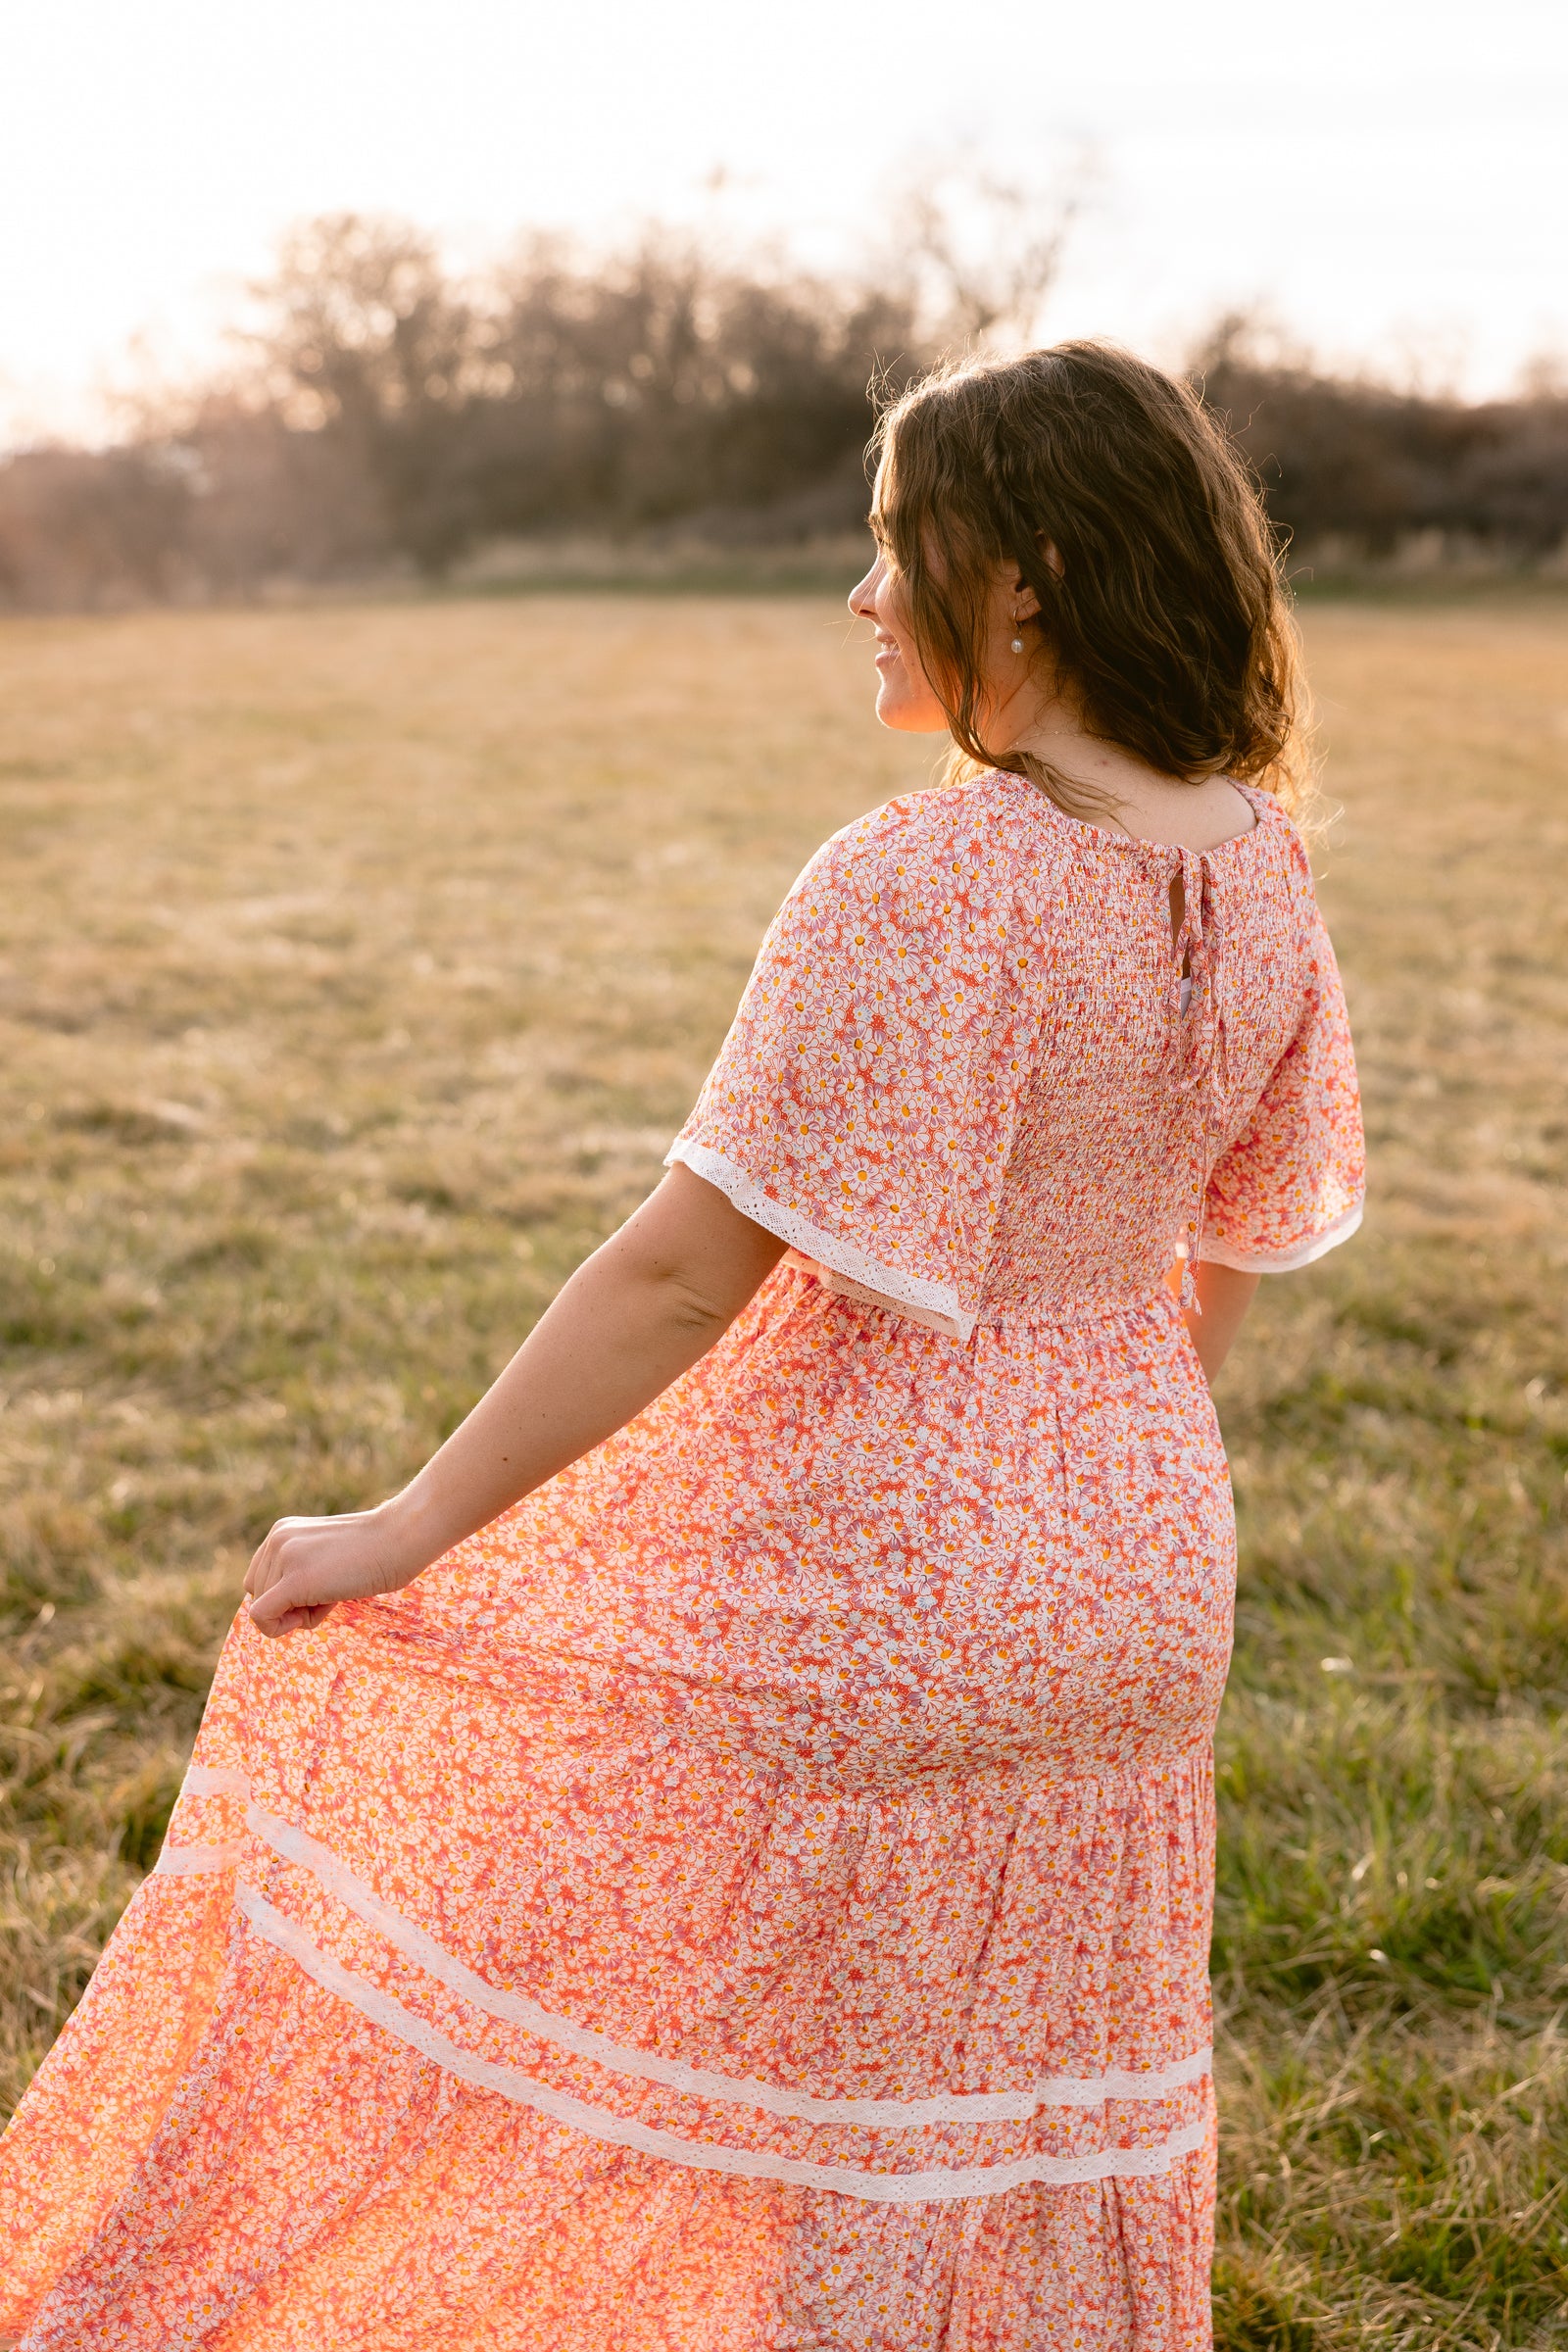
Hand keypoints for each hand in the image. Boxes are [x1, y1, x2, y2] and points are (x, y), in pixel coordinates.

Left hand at [244, 1497, 434, 1637]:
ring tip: (334, 1591)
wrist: (401, 1539)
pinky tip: (316, 1613)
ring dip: (298, 1614)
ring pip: (262, 1609)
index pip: (259, 1579)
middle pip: (258, 1594)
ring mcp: (285, 1558)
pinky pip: (261, 1617)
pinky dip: (279, 1628)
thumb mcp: (325, 1556)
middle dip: (290, 1605)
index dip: (283, 1595)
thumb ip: (299, 1571)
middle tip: (330, 1590)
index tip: (318, 1587)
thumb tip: (280, 1611)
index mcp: (282, 1531)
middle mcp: (276, 1539)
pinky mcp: (295, 1580)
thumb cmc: (375, 1552)